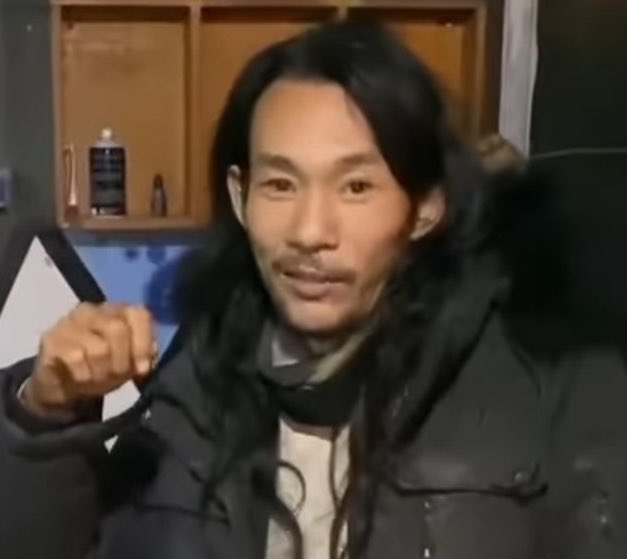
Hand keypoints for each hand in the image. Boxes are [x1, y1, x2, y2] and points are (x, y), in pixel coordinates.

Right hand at [23, 303, 156, 418]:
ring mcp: (69, 323)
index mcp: (117, 311)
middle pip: (117, 329)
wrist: (61, 385)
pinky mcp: (51, 340)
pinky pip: (76, 358)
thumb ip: (143, 357)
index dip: (144, 343)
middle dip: (122, 361)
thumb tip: (146, 363)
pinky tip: (81, 379)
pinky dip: (84, 376)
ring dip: (102, 372)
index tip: (142, 369)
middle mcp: (93, 310)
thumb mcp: (128, 364)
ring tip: (98, 379)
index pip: (138, 314)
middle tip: (117, 376)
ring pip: (99, 348)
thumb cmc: (101, 368)